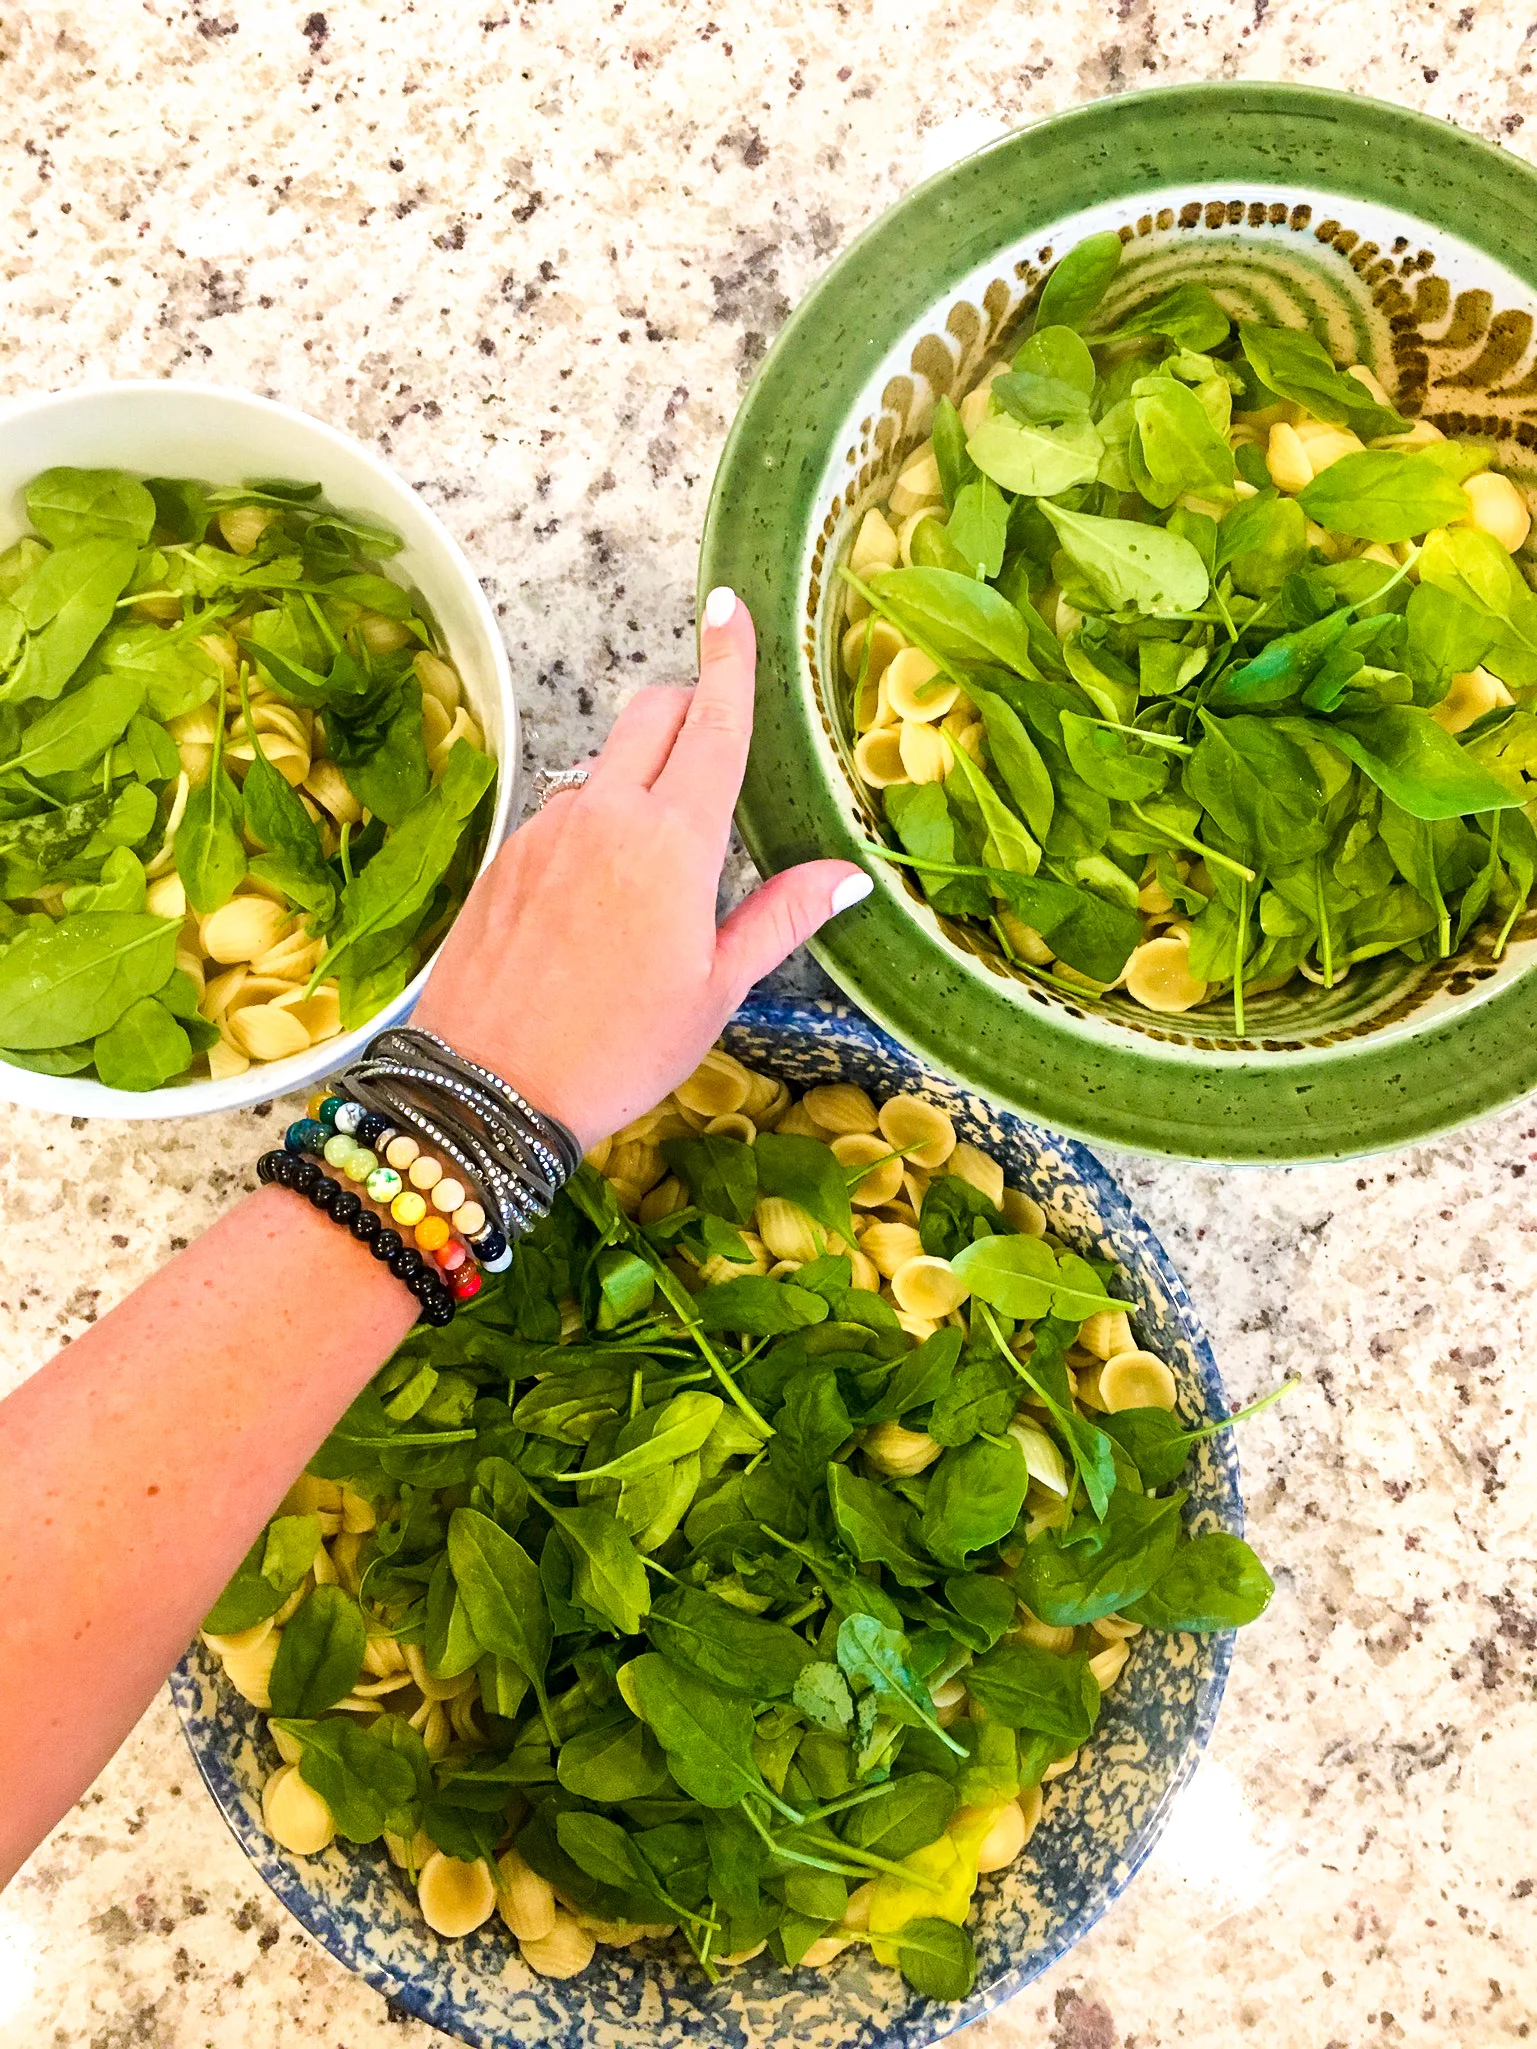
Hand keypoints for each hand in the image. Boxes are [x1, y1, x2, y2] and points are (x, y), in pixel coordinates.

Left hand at [413, 589, 869, 1149]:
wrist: (485, 1088)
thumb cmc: (618, 1050)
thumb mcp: (715, 992)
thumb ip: (778, 918)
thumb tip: (847, 876)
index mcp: (671, 841)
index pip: (714, 723)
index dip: (730, 659)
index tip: (731, 605)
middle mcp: (605, 814)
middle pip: (653, 713)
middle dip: (689, 703)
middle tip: (717, 737)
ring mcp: (547, 830)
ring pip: (605, 759)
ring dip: (642, 769)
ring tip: (661, 851)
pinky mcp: (507, 856)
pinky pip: (565, 808)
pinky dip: (597, 817)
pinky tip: (602, 890)